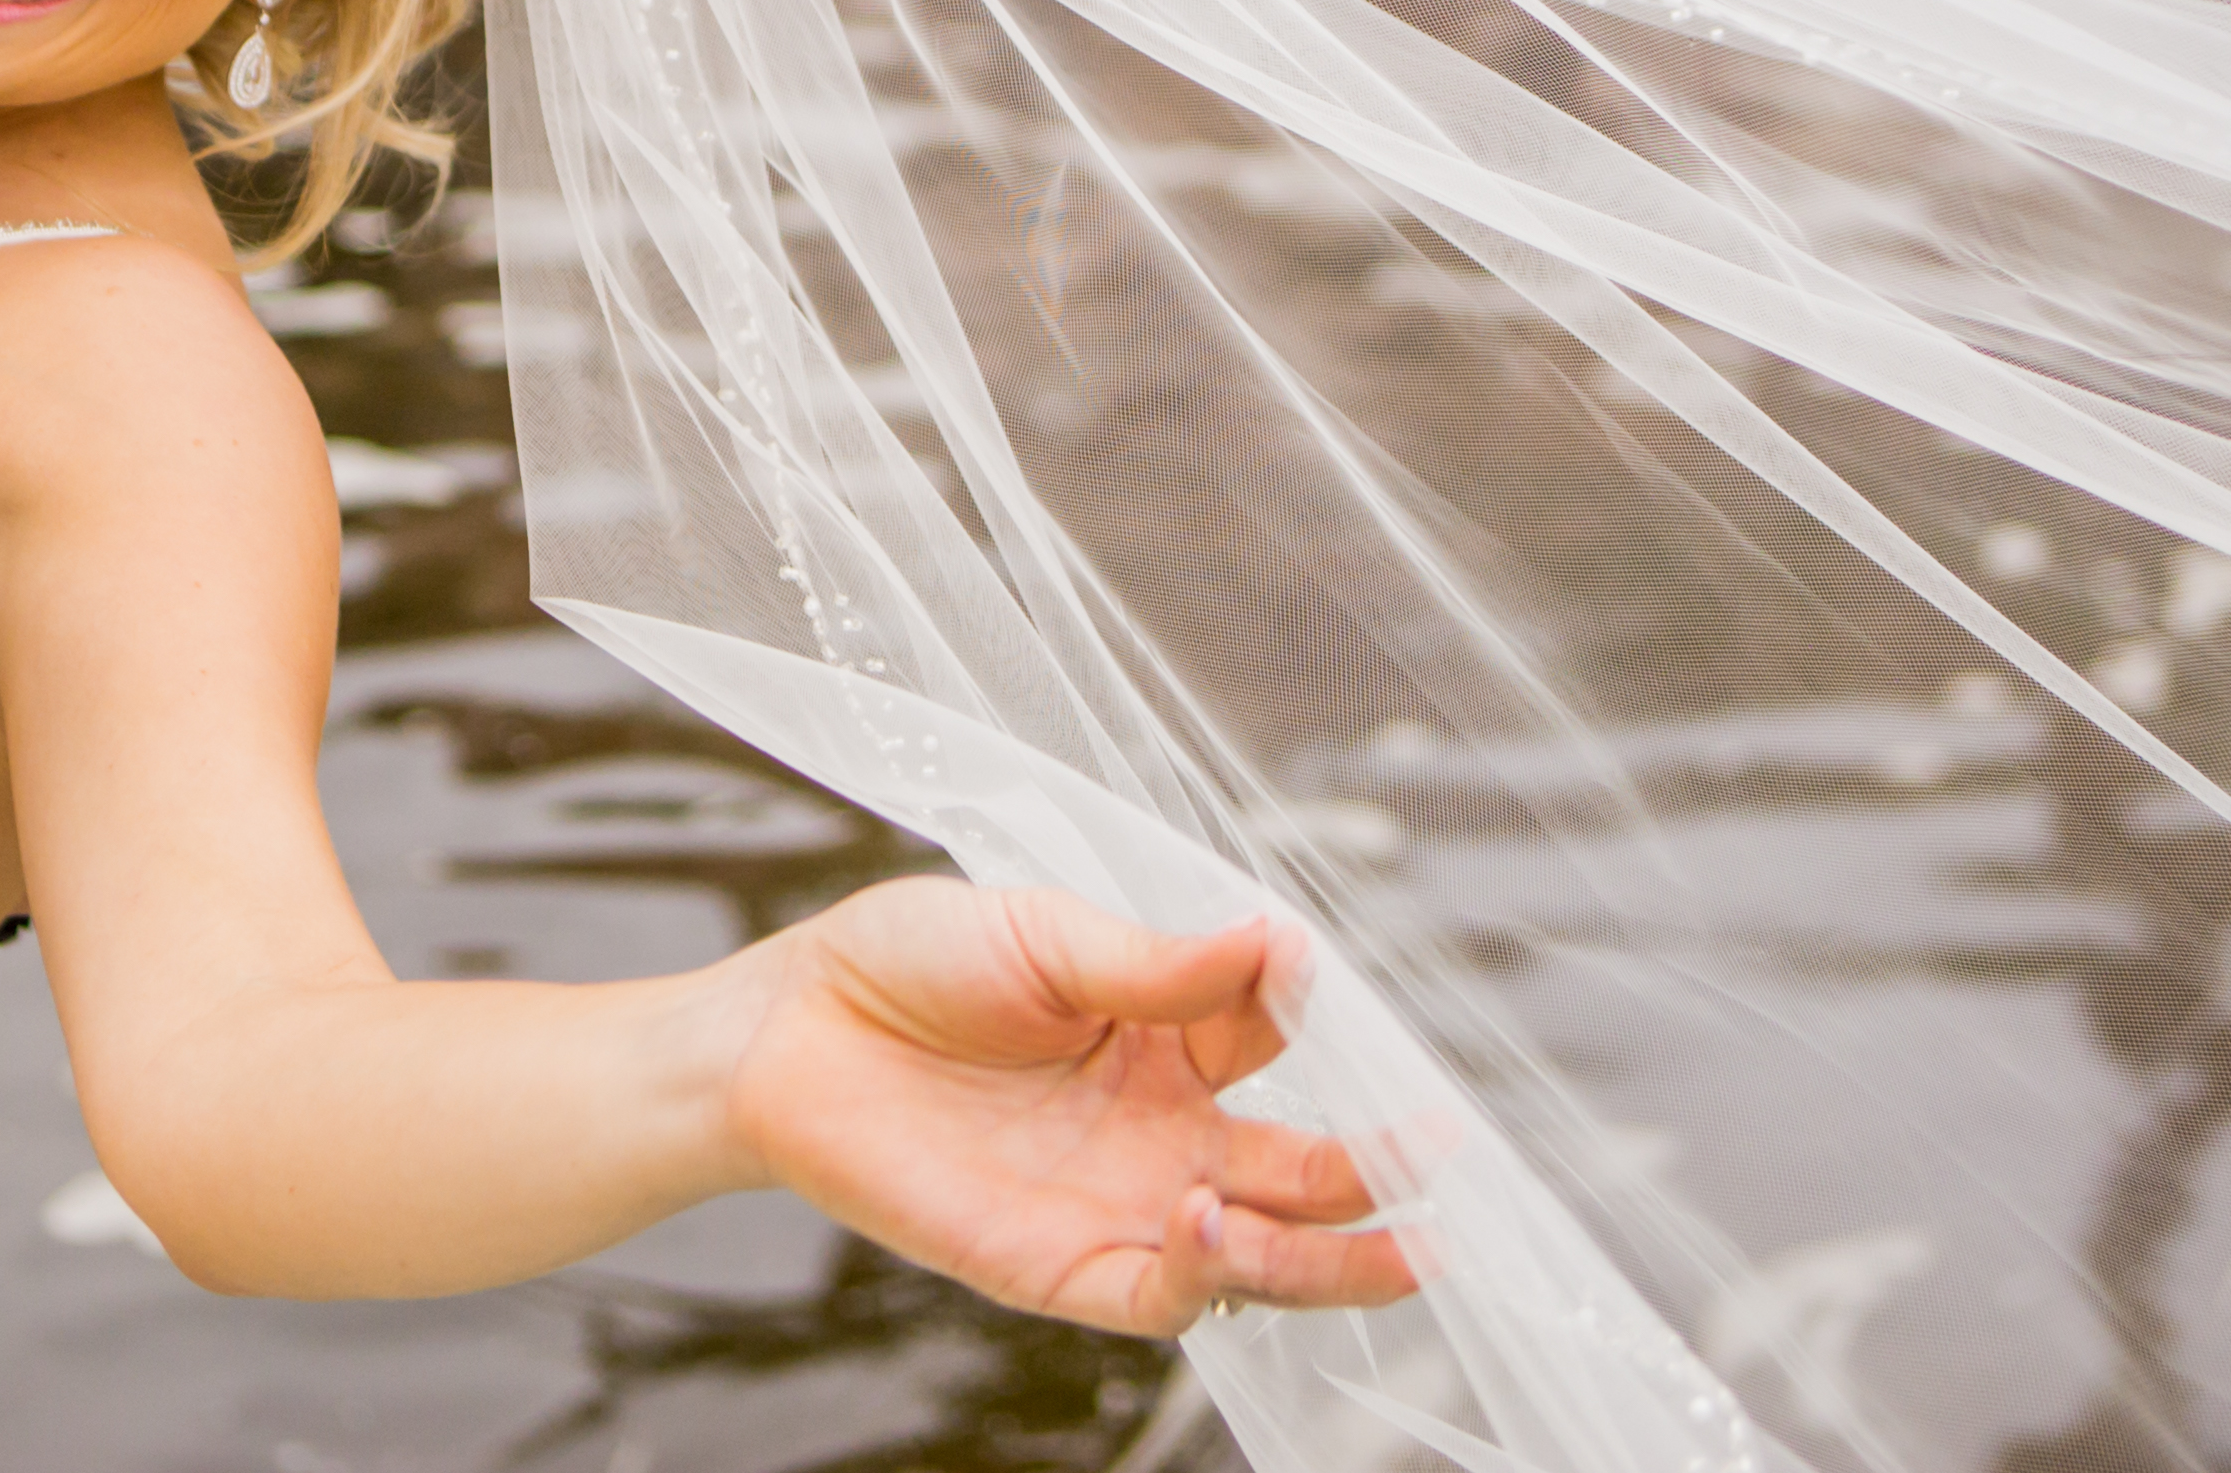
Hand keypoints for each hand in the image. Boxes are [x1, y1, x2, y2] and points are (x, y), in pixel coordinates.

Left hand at [718, 880, 1419, 1337]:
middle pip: (1299, 1171)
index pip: (1273, 1036)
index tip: (1317, 980)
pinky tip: (1214, 1216)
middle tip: (1442, 1158)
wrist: (788, 1029)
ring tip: (1401, 1241)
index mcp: (1161, 1035)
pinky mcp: (1061, 1266)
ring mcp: (1118, 1202)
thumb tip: (1283, 945)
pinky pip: (1165, 1295)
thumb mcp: (1042, 936)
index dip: (1308, 1014)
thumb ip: (1158, 964)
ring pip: (1259, 1251)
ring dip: (1329, 1252)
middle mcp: (1158, 1129)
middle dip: (1378, 1173)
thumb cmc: (906, 962)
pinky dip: (1212, 1270)